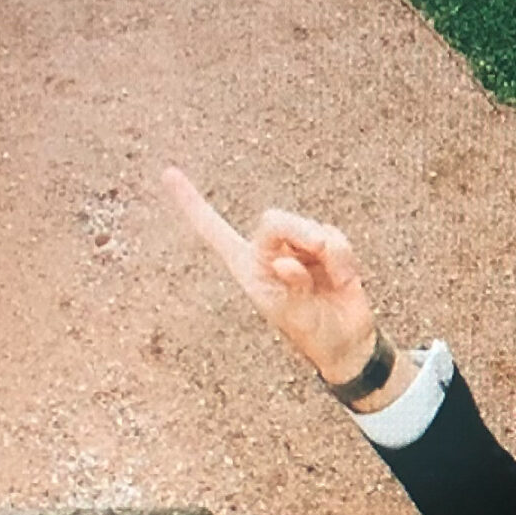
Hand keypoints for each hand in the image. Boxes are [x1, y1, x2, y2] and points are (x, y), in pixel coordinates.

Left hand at [163, 166, 387, 394]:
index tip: (168, 173)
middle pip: (275, 220)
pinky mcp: (326, 247)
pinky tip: (344, 280)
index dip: (192, 204)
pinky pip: (335, 236)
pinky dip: (344, 258)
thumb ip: (291, 288)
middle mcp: (269, 253)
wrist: (348, 341)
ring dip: (328, 254)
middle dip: (299, 231)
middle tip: (319, 247)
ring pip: (311, 227)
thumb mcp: (297, 317)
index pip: (215, 232)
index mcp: (248, 268)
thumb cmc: (315, 334)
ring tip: (333, 284)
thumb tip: (286, 262)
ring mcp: (298, 248)